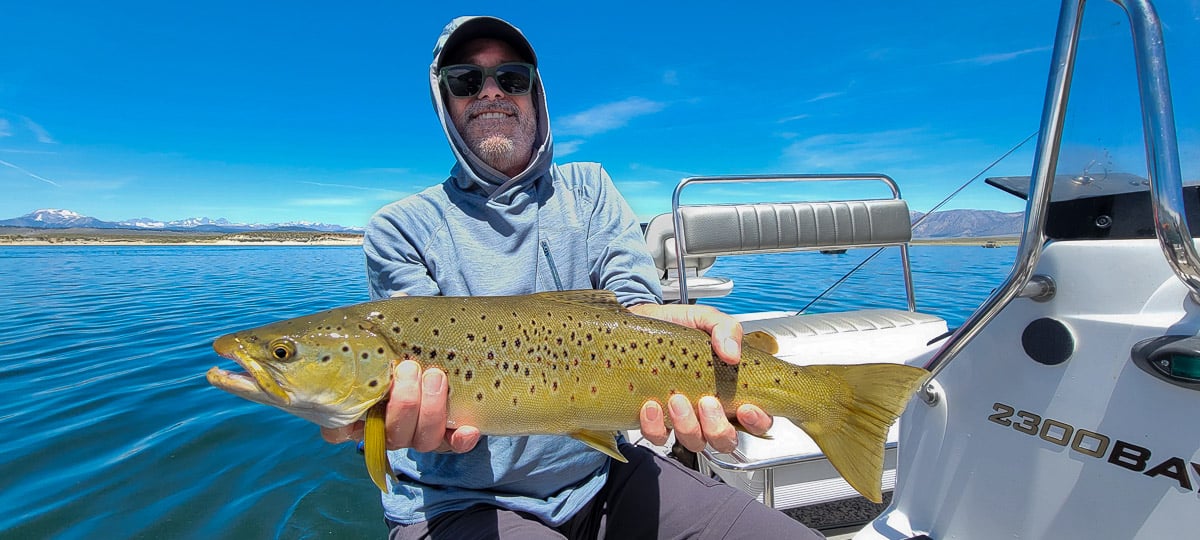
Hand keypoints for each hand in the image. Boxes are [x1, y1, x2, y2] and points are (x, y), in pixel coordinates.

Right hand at [320, 292, 480, 452]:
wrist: (452, 350)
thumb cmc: (412, 341)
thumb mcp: (399, 329)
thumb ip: (392, 322)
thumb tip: (401, 298)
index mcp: (364, 405)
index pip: (337, 431)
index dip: (340, 428)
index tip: (353, 407)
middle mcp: (389, 426)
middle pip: (389, 435)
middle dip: (403, 403)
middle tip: (410, 368)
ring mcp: (418, 433)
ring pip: (419, 441)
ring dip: (429, 410)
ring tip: (436, 375)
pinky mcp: (449, 435)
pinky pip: (453, 447)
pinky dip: (460, 441)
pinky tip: (469, 428)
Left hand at [628, 303, 772, 452]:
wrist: (639, 323)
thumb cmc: (676, 326)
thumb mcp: (705, 319)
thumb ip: (725, 328)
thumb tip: (732, 354)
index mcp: (730, 389)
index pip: (756, 420)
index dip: (757, 422)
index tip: (746, 408)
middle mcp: (709, 411)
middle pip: (726, 440)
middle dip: (718, 427)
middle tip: (707, 402)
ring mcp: (683, 419)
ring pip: (695, 442)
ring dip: (688, 426)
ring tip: (677, 399)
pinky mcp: (656, 421)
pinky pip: (659, 437)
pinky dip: (656, 426)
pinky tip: (651, 405)